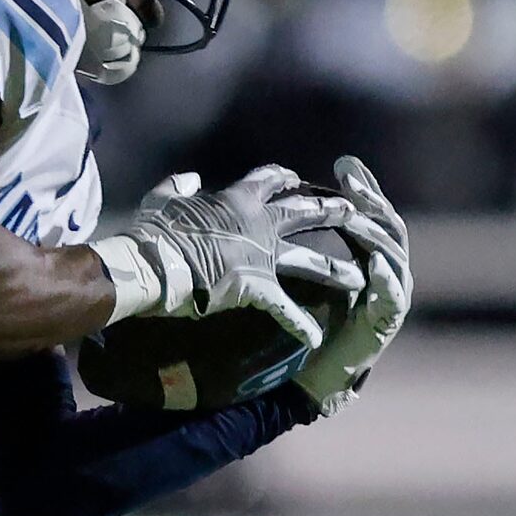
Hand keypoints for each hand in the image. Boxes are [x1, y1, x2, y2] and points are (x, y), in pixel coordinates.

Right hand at [99, 167, 360, 349]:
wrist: (158, 261)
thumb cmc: (157, 230)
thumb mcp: (163, 199)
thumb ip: (179, 186)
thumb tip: (190, 179)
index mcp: (237, 199)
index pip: (268, 180)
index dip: (282, 178)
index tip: (294, 179)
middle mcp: (259, 223)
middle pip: (304, 212)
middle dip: (330, 211)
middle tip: (353, 212)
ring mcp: (263, 255)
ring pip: (309, 260)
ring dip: (334, 270)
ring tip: (359, 278)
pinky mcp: (257, 286)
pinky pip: (284, 308)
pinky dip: (299, 324)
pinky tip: (316, 338)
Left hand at [293, 156, 411, 414]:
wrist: (320, 368)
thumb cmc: (317, 317)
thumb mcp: (310, 272)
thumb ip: (305, 242)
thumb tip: (274, 204)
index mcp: (372, 254)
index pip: (371, 211)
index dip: (361, 187)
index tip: (343, 162)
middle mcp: (389, 267)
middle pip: (386, 224)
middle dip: (370, 200)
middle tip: (350, 180)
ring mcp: (394, 292)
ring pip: (392, 254)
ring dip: (374, 234)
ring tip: (356, 218)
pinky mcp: (389, 319)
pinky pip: (393, 295)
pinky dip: (386, 280)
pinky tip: (375, 267)